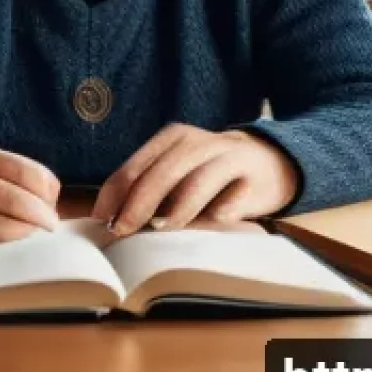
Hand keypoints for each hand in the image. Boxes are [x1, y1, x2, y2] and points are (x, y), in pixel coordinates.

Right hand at [0, 141, 60, 245]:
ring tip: (33, 228)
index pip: (20, 171)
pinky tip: (10, 234)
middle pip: (13, 203)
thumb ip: (12, 167)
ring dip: (25, 231)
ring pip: (1, 229)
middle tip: (51, 221)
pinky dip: (3, 240)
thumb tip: (51, 189)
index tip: (54, 197)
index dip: (45, 187)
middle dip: (40, 216)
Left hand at [91, 123, 298, 236]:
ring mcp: (227, 157)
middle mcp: (197, 142)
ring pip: (198, 180)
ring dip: (177, 208)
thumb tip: (110, 221)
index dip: (115, 195)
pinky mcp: (254, 176)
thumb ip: (149, 189)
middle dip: (139, 204)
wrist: (269, 162)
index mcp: (172, 139)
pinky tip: (216, 221)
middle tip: (123, 232)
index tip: (102, 222)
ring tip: (161, 229)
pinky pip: (236, 196)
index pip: (135, 166)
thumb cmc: (210, 175)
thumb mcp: (178, 172)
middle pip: (163, 172)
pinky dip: (224, 209)